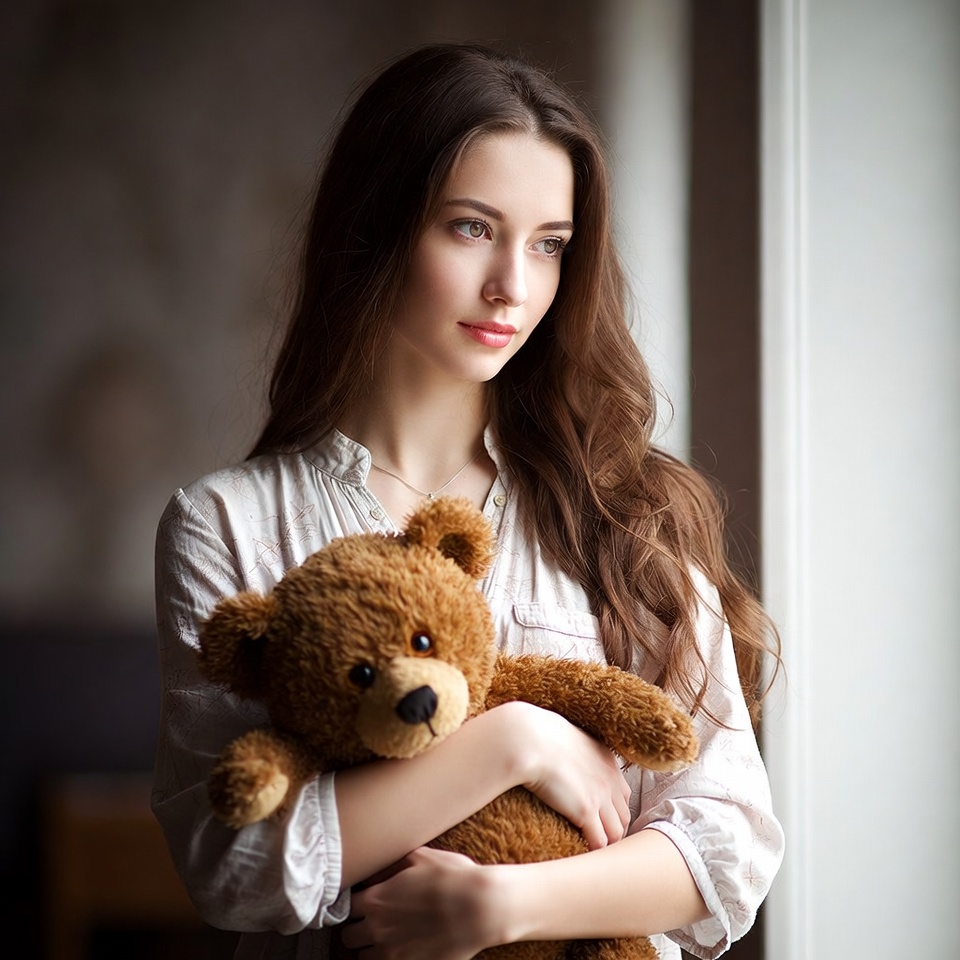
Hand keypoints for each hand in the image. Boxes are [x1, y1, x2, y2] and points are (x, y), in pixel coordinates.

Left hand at [340, 846, 498, 959]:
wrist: (480, 908)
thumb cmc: (453, 878)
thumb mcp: (420, 858)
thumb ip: (392, 866)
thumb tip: (376, 872)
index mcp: (376, 900)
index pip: (345, 907)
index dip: (355, 903)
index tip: (364, 901)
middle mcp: (377, 929)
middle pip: (348, 937)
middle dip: (359, 928)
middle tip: (374, 922)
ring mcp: (392, 953)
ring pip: (363, 958)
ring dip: (371, 948)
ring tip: (388, 938)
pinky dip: (388, 959)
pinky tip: (403, 949)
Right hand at [511, 701, 630, 849]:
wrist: (528, 739)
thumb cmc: (537, 736)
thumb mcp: (566, 738)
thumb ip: (573, 751)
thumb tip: (560, 756)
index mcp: (606, 759)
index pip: (622, 795)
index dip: (614, 811)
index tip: (602, 821)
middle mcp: (609, 778)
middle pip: (624, 816)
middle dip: (614, 831)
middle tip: (599, 842)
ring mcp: (600, 795)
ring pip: (616, 833)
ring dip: (607, 845)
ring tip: (593, 855)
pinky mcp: (586, 811)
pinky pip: (599, 841)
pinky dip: (594, 851)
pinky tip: (584, 856)